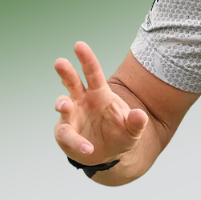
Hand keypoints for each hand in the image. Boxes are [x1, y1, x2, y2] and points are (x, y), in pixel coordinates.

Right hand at [52, 41, 148, 165]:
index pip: (92, 73)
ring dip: (63, 104)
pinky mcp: (65, 133)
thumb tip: (140, 115)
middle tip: (60, 62)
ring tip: (65, 105)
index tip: (79, 45)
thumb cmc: (120, 134)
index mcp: (99, 94)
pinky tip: (88, 148)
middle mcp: (82, 101)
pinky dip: (76, 141)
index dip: (87, 59)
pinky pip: (67, 135)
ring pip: (62, 105)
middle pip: (71, 82)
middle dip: (66, 71)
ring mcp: (72, 116)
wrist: (108, 154)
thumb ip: (136, 123)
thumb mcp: (132, 130)